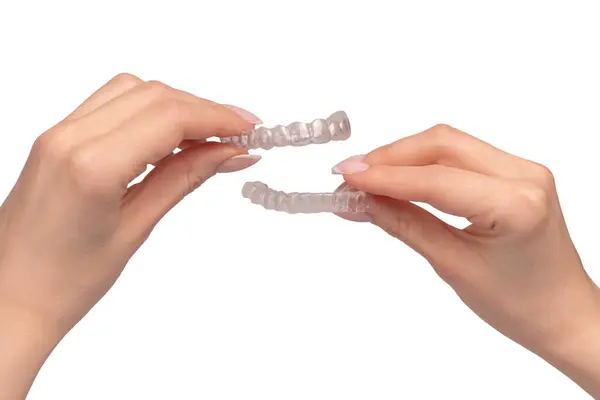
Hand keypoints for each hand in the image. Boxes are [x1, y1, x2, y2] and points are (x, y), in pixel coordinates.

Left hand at [0, 74, 260, 397]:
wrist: (10, 296)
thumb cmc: (66, 280)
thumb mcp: (137, 227)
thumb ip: (184, 177)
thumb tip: (229, 153)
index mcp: (91, 165)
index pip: (170, 117)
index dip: (218, 117)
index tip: (250, 130)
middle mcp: (70, 137)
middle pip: (155, 95)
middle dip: (204, 109)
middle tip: (239, 136)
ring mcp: (59, 132)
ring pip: (134, 90)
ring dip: (177, 106)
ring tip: (208, 138)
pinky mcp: (58, 136)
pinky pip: (112, 104)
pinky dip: (150, 110)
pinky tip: (171, 136)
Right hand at [333, 124, 599, 396]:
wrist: (561, 313)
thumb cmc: (517, 303)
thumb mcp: (452, 265)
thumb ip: (403, 224)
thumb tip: (359, 201)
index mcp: (517, 204)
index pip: (436, 179)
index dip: (384, 176)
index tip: (345, 176)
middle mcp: (524, 175)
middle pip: (441, 145)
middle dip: (389, 157)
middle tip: (349, 175)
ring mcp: (522, 168)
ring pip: (447, 144)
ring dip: (403, 156)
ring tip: (366, 177)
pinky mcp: (514, 171)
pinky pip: (459, 154)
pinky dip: (422, 162)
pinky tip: (397, 176)